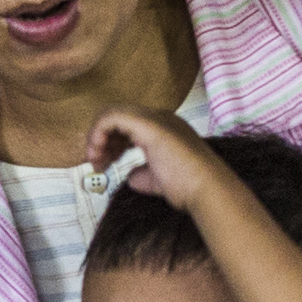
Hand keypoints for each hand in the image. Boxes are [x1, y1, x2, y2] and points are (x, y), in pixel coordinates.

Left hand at [83, 103, 227, 207]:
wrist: (205, 188)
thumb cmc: (187, 187)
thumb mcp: (157, 180)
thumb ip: (142, 174)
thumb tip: (130, 177)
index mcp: (164, 128)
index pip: (129, 125)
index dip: (112, 143)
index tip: (104, 165)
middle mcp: (160, 118)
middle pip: (118, 116)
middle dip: (101, 138)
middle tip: (95, 163)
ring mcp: (155, 118)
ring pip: (113, 113)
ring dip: (97, 136)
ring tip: (95, 161)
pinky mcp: (148, 123)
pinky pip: (112, 117)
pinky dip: (98, 132)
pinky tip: (97, 152)